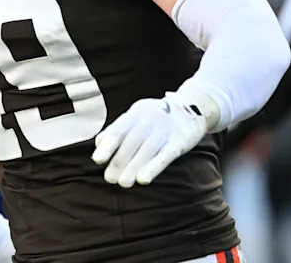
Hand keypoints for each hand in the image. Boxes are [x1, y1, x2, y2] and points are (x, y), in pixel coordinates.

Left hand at [90, 94, 207, 187]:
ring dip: (133, 167)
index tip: (97, 160)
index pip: (119, 129)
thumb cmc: (157, 117)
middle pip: (132, 141)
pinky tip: (143, 180)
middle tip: (109, 178)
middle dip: (119, 161)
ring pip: (147, 150)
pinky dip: (153, 167)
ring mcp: (166, 128)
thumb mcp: (138, 116)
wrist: (193, 107)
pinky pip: (166, 154)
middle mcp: (150, 117)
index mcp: (137, 111)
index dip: (108, 145)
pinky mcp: (181, 140)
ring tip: (123, 183)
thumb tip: (98, 144)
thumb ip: (119, 128)